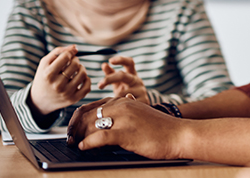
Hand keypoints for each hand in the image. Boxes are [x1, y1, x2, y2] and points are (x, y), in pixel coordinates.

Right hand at [29, 45, 91, 116]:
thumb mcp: (45, 63)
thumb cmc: (44, 77)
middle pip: (75, 65)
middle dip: (75, 60)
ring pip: (83, 74)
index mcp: (48, 74)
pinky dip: (87, 79)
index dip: (70, 52)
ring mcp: (66, 93)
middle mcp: (57, 85)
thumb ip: (58, 52)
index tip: (69, 54)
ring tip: (77, 68)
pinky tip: (81, 78)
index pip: (66, 57)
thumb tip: (75, 47)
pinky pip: (87, 87)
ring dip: (82, 68)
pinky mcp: (73, 99)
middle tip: (72, 61)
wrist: (40, 100)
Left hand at [66, 95, 183, 159]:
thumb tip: (108, 118)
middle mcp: (121, 106)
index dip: (78, 118)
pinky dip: (88, 143)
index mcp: (124, 101)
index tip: (73, 129)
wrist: (179, 134)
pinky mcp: (126, 133)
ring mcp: (124, 119)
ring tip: (75, 145)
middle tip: (69, 140)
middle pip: (88, 114)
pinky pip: (100, 137)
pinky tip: (84, 148)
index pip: (92, 106)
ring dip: (79, 136)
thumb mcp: (140, 115)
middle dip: (74, 128)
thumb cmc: (161, 129)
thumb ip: (125, 113)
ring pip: (91, 124)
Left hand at [98, 56, 148, 102]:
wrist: (140, 106)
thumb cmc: (126, 90)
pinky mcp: (144, 101)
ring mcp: (141, 90)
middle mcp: (137, 80)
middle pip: (123, 76)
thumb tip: (104, 64)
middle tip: (99, 85)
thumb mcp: (118, 82)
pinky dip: (121, 106)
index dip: (121, 59)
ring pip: (122, 93)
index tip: (110, 60)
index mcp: (132, 73)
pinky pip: (128, 103)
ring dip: (114, 98)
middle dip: (109, 79)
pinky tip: (119, 108)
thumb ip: (111, 73)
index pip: (129, 62)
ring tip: (112, 104)